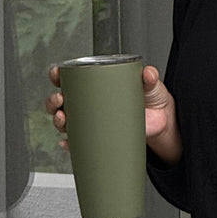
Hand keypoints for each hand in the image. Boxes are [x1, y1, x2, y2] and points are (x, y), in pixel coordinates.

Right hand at [45, 63, 180, 160]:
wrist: (162, 121)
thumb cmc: (151, 98)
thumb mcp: (150, 85)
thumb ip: (149, 77)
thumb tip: (148, 73)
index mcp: (96, 86)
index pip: (71, 79)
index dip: (58, 76)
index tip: (56, 74)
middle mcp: (89, 104)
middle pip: (62, 102)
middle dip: (54, 101)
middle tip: (60, 100)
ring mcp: (93, 122)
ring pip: (66, 122)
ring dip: (58, 121)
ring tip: (64, 120)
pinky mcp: (100, 137)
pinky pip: (79, 143)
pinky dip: (70, 144)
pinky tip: (68, 143)